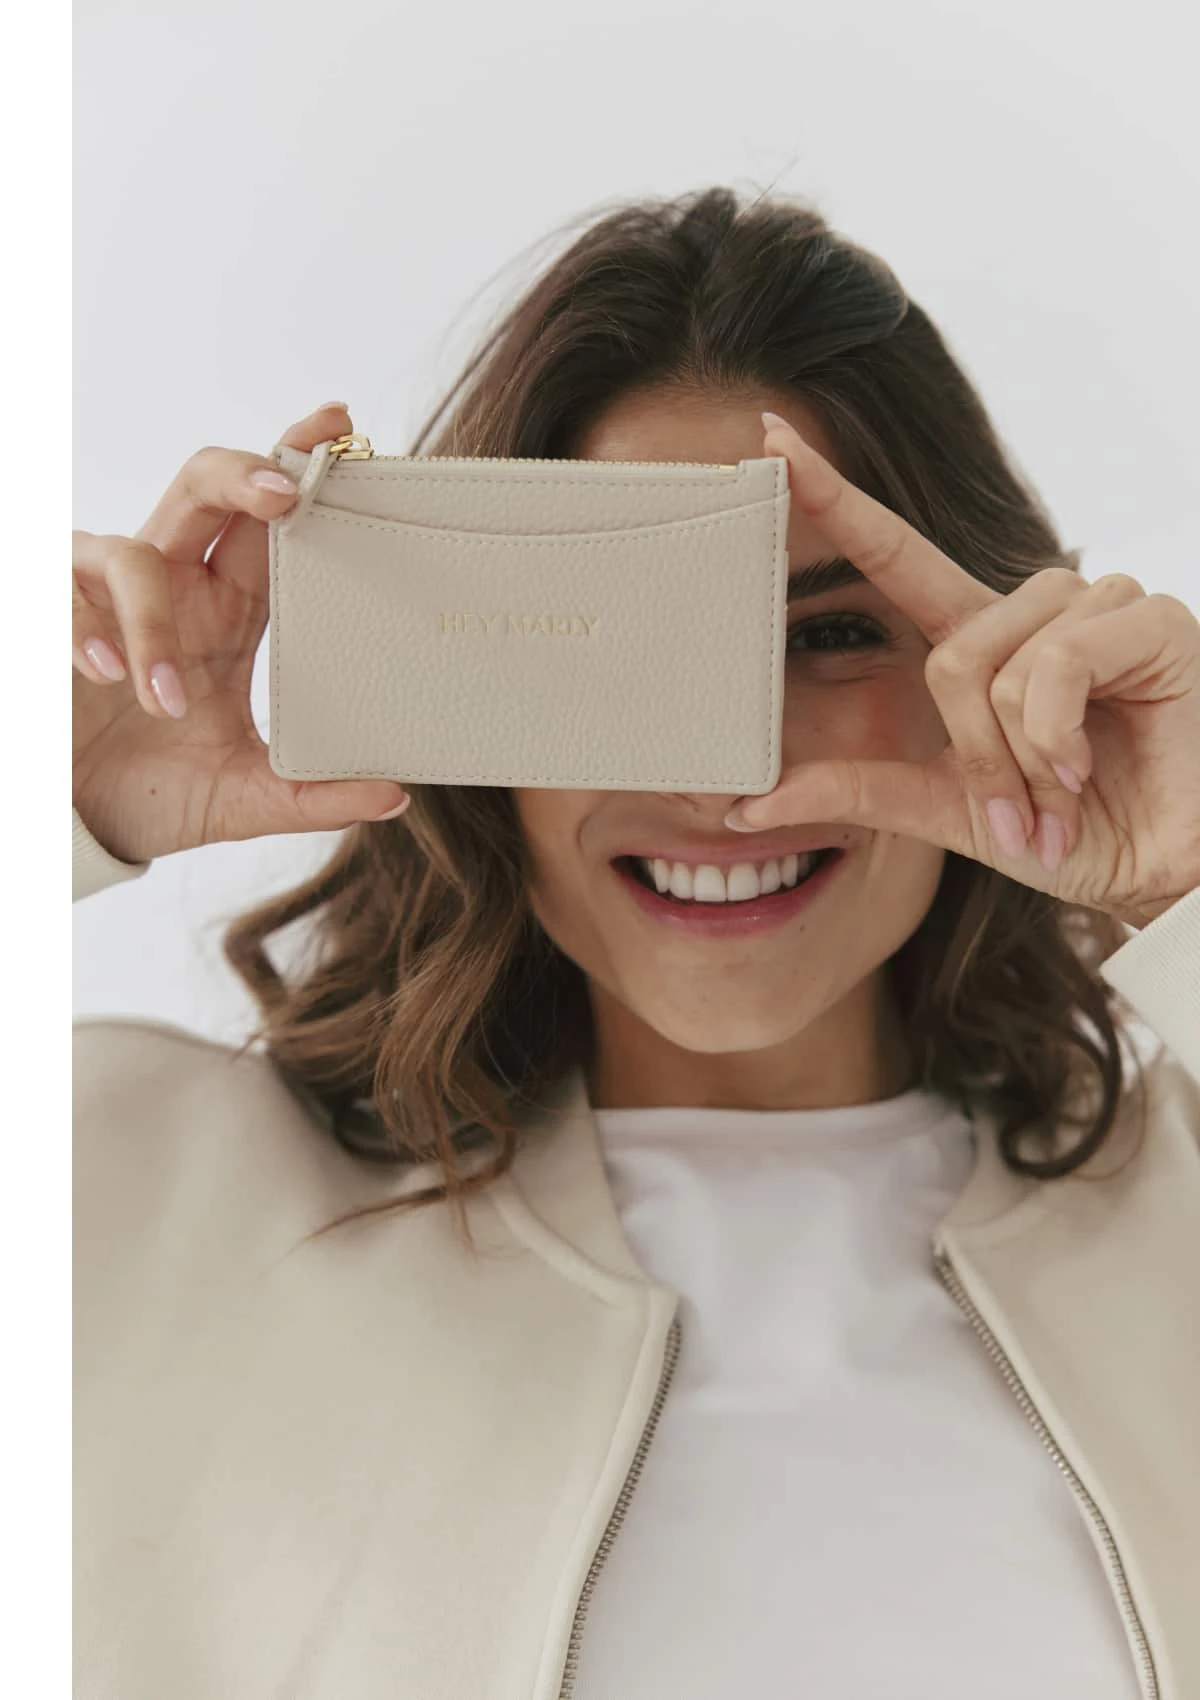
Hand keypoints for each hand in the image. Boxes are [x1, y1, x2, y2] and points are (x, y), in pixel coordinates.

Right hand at [72, 402, 410, 865]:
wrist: (71, 827)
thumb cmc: (152, 796)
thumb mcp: (243, 800)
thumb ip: (314, 798)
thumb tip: (397, 797)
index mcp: (228, 613)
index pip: (270, 526)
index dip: (297, 469)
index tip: (343, 429)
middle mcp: (174, 587)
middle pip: (207, 487)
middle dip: (244, 472)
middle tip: (286, 492)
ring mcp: (107, 594)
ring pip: (136, 555)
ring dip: (153, 628)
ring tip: (165, 700)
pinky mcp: (51, 610)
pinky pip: (71, 592)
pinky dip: (92, 632)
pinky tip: (106, 675)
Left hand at [724, 411, 1199, 930]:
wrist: (1160, 868)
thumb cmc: (1070, 832)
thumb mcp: (948, 813)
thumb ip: (858, 792)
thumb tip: (750, 804)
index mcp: (982, 638)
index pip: (895, 553)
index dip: (835, 498)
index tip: (771, 437)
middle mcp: (1036, 608)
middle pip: (949, 655)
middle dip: (977, 754)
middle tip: (1022, 809)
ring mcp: (1098, 605)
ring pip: (999, 664)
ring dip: (1022, 754)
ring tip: (1065, 789)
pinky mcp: (1153, 619)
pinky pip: (1059, 661)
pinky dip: (1059, 733)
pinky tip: (1089, 763)